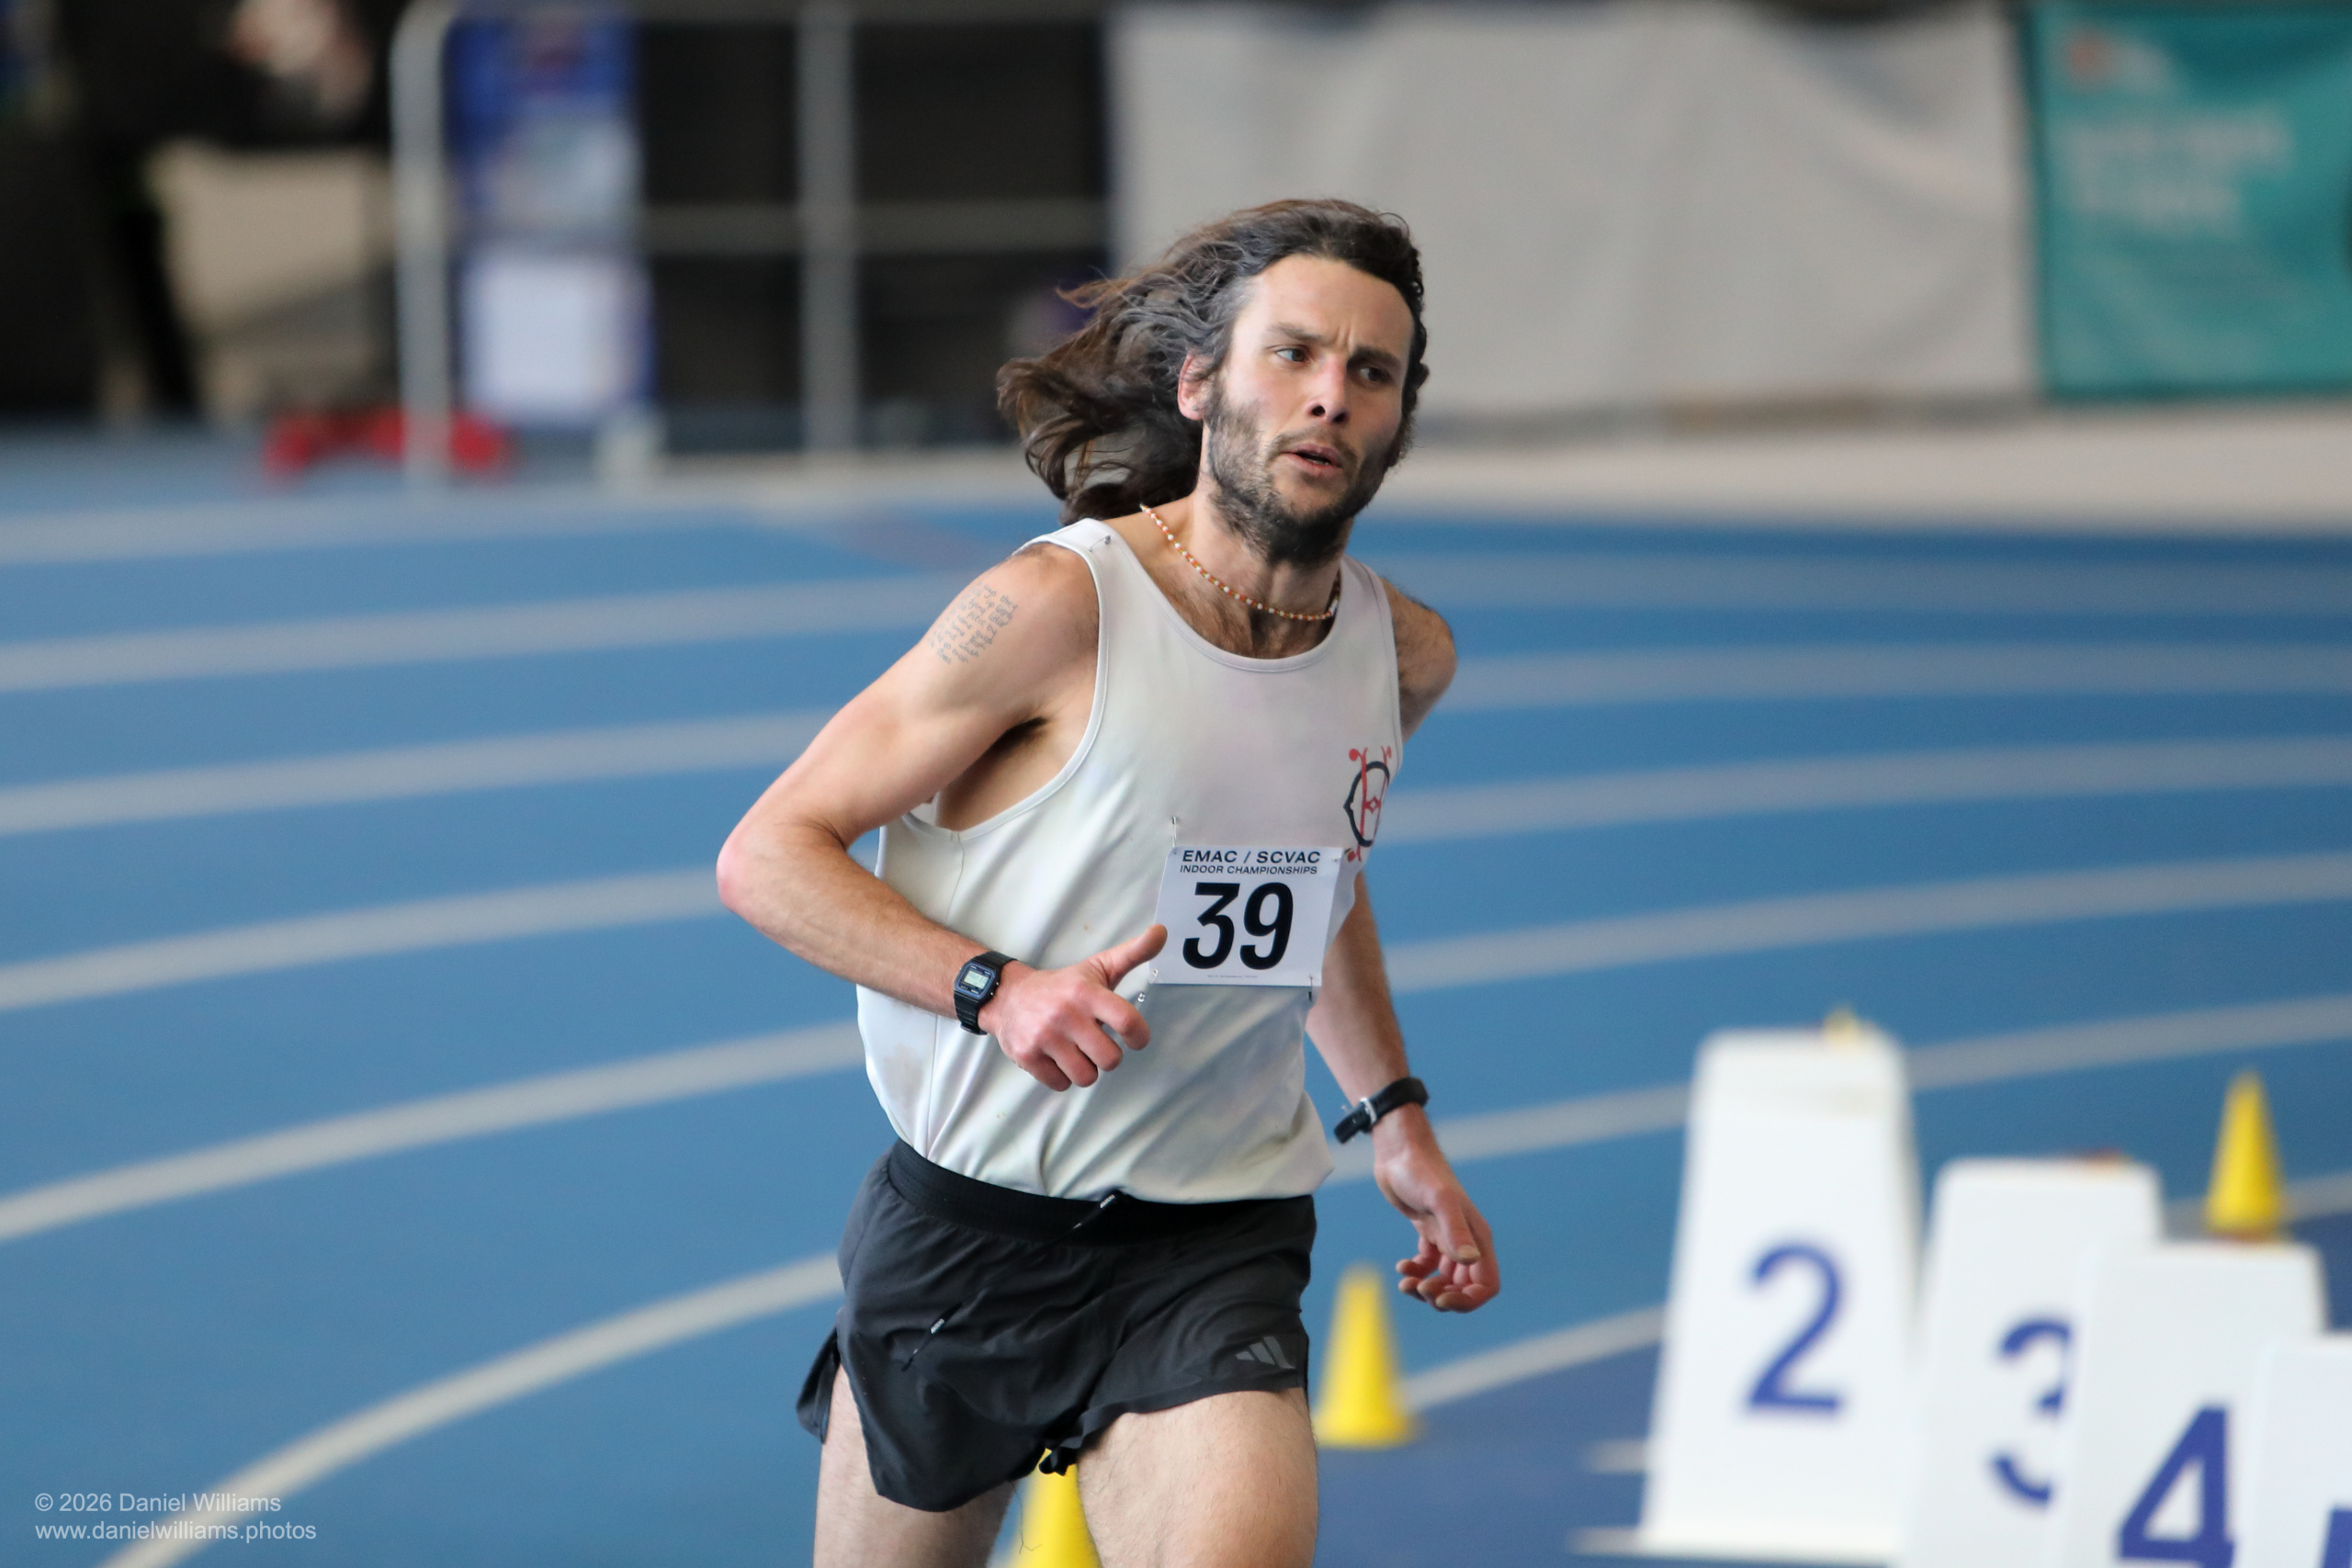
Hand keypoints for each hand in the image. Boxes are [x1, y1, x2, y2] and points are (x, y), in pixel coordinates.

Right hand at [977, 926, 1165, 1090]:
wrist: (1008, 996)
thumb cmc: (1063, 986)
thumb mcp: (1098, 967)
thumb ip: (1133, 952)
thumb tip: (1162, 931)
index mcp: (1087, 992)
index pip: (1127, 1021)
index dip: (1140, 1037)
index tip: (1136, 1038)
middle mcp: (1065, 1014)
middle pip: (1110, 1059)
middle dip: (1108, 1056)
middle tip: (1096, 1043)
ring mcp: (1044, 1037)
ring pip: (1086, 1077)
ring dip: (1085, 1069)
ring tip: (1076, 1051)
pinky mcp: (1027, 1055)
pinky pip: (1061, 1085)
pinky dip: (1062, 1077)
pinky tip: (1056, 1057)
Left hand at [1371, 1109, 1497, 1312]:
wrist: (1399, 1153)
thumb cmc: (1421, 1172)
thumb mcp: (1439, 1200)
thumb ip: (1455, 1230)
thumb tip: (1469, 1261)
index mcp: (1478, 1237)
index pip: (1487, 1284)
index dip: (1468, 1301)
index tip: (1441, 1300)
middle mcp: (1466, 1241)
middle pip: (1465, 1288)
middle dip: (1443, 1298)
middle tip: (1419, 1290)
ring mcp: (1447, 1238)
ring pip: (1445, 1281)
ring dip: (1426, 1289)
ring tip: (1405, 1284)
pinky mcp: (1428, 1234)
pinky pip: (1428, 1267)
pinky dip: (1416, 1274)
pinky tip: (1401, 1267)